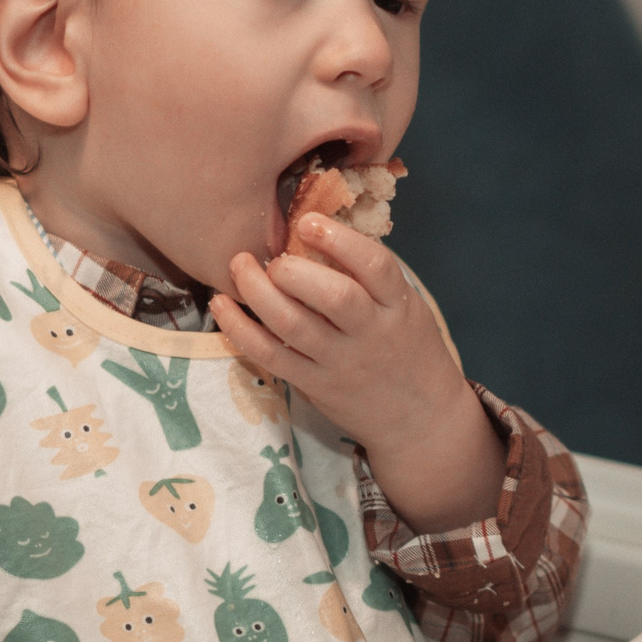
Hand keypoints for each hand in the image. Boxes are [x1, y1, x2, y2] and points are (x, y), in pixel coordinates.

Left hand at [214, 213, 502, 531]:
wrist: (420, 419)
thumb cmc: (406, 348)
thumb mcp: (405, 307)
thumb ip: (369, 277)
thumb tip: (316, 228)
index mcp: (397, 305)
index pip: (376, 267)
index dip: (341, 240)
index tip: (308, 221)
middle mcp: (370, 332)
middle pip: (333, 297)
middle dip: (294, 270)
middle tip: (271, 257)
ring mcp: (339, 361)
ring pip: (294, 325)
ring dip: (258, 292)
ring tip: (239, 266)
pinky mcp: (312, 384)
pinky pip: (270, 355)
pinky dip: (240, 329)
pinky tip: (221, 305)